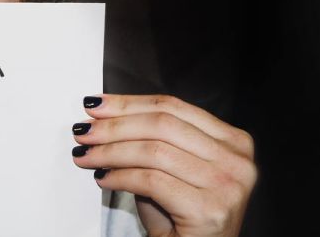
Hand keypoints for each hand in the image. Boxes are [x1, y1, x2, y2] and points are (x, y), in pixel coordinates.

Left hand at [71, 94, 255, 236]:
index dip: (128, 104)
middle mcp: (236, 160)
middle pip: (162, 124)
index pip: (172, 107)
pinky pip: (151, 181)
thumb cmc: (180, 216)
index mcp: (232, 141)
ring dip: (110, 152)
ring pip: (153, 152)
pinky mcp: (209, 210)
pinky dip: (120, 177)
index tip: (95, 105)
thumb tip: (101, 117)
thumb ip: (149, 139)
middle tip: (84, 131)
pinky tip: (102, 179)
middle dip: (114, 126)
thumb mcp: (168, 168)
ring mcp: (227, 185)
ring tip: (85, 156)